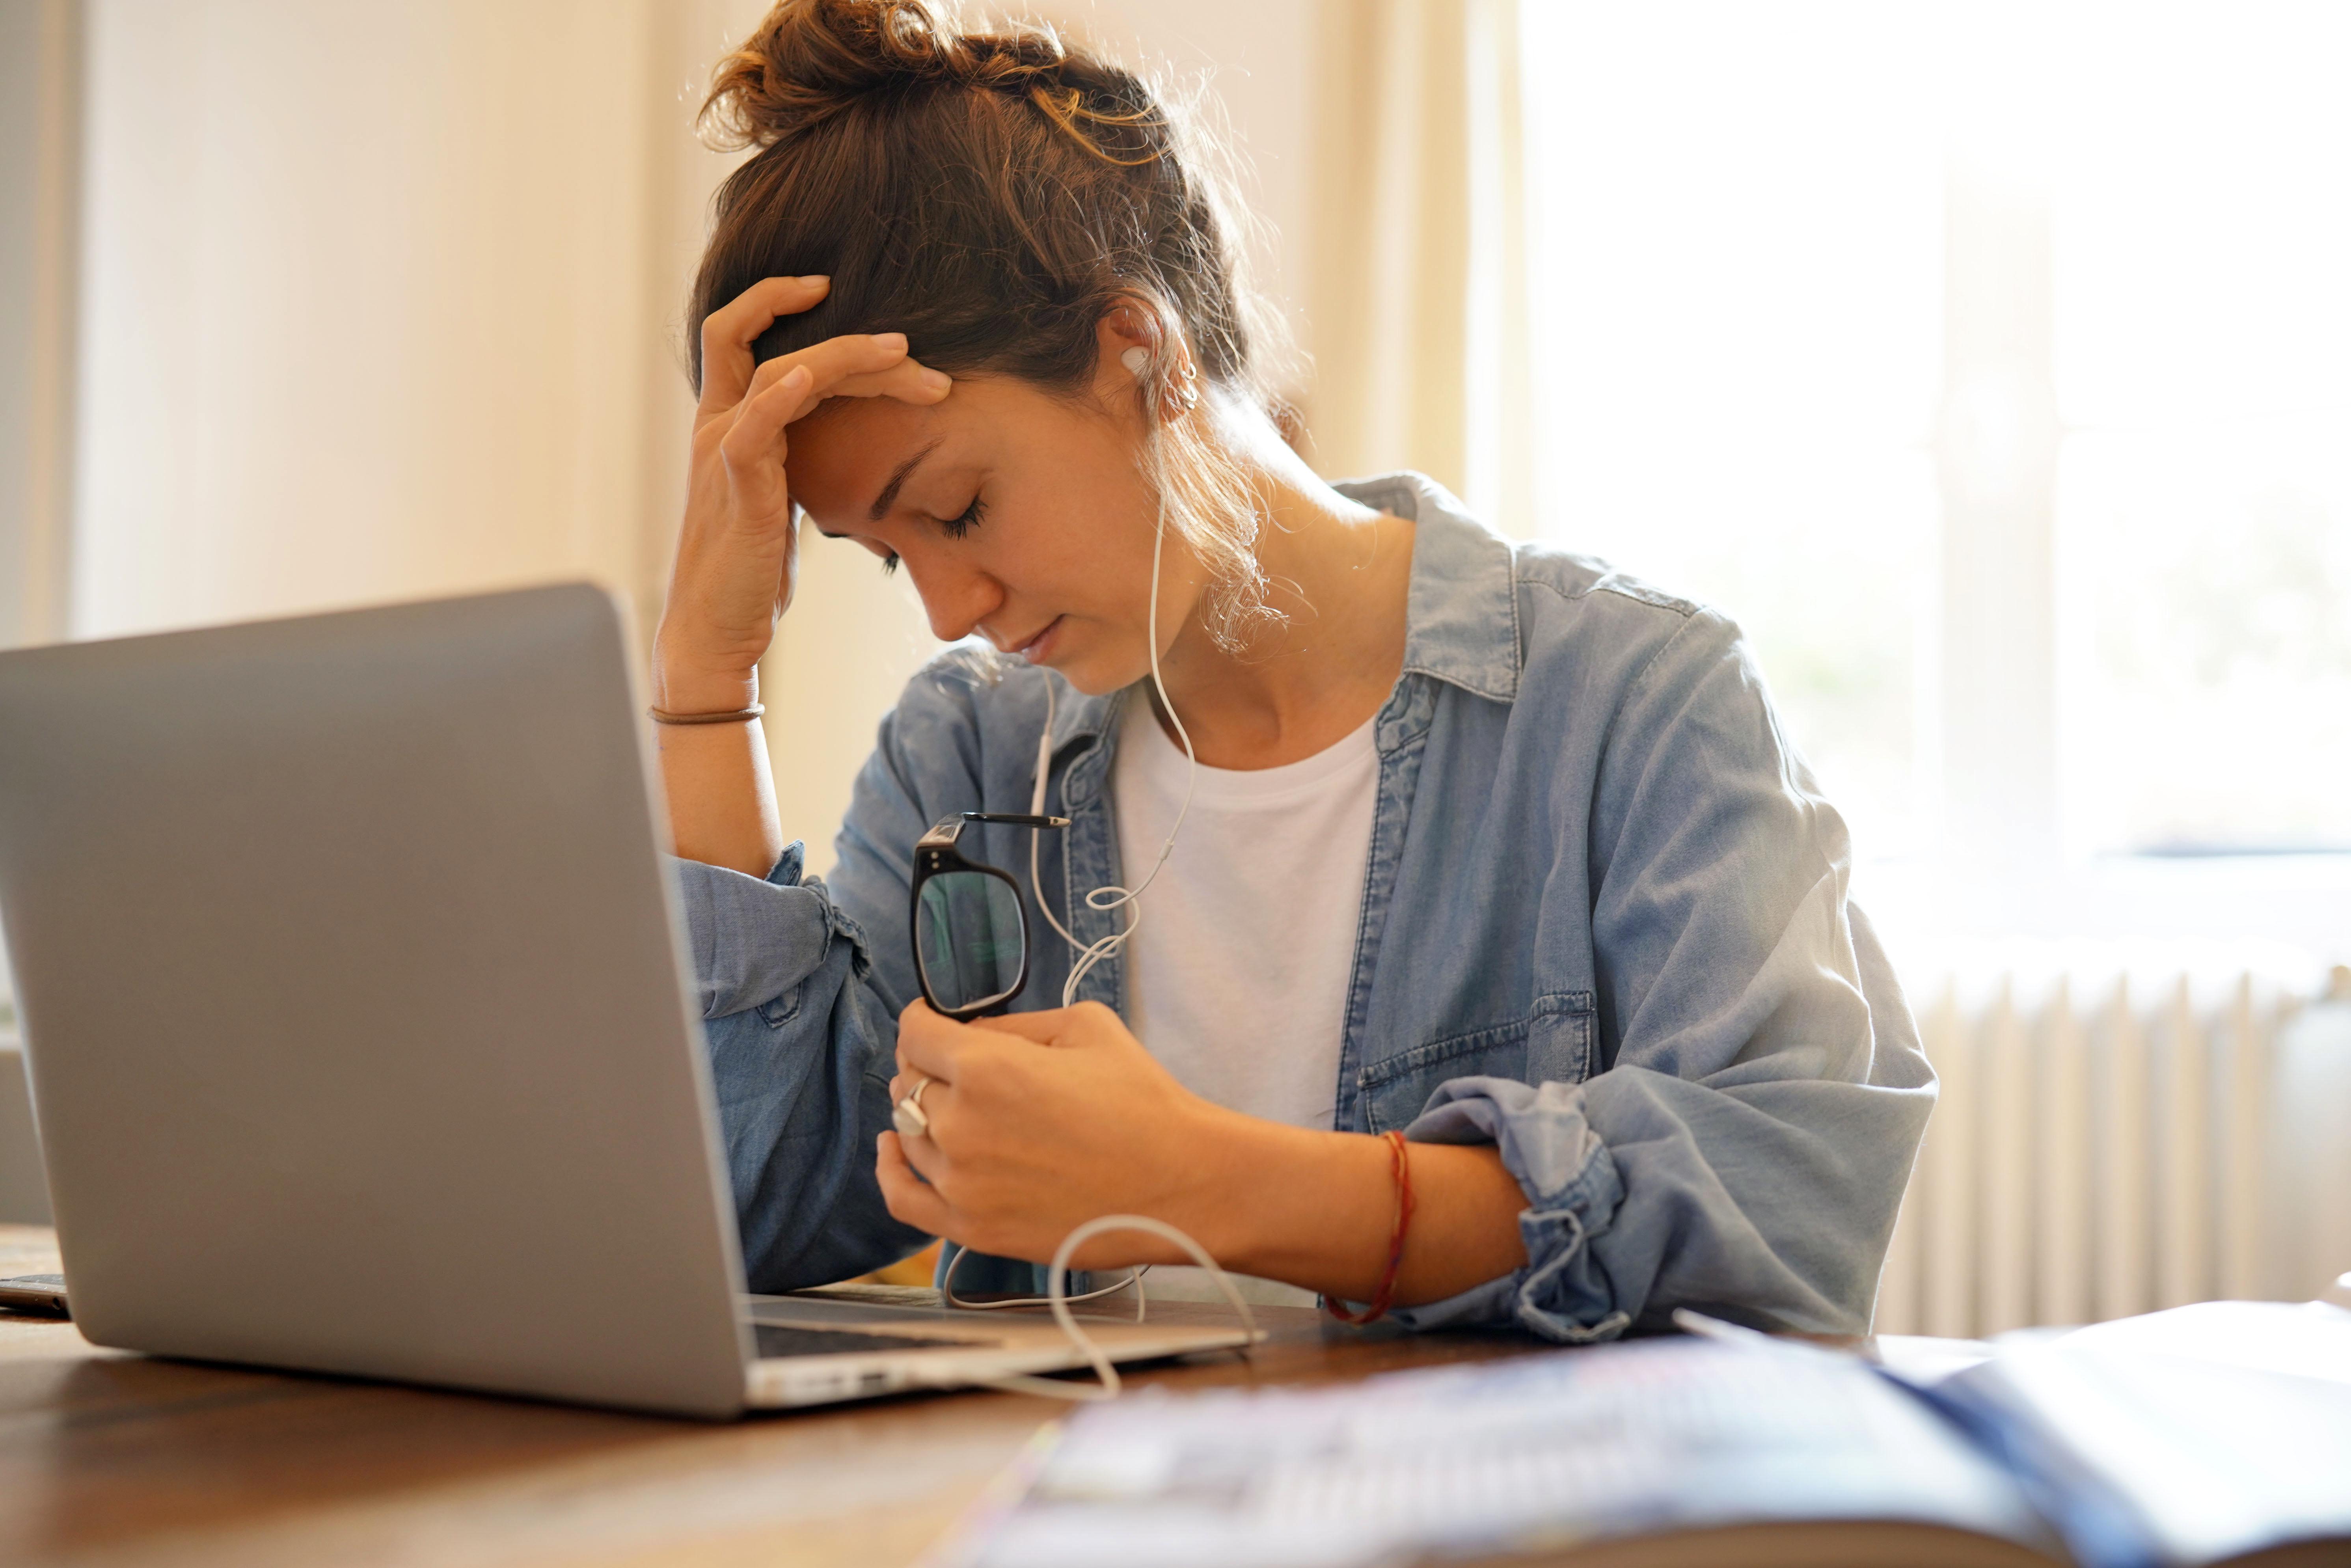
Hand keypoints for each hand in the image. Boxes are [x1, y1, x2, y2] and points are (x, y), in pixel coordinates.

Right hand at [653, 276, 950, 711]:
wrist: (717, 629)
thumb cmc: (753, 572)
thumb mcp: (781, 499)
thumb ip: (797, 459)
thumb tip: (848, 441)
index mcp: (727, 424)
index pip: (736, 334)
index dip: (774, 298)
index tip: (829, 288)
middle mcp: (716, 425)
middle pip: (761, 340)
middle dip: (840, 334)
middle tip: (909, 347)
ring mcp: (721, 452)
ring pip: (778, 374)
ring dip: (846, 359)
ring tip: (904, 356)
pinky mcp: (736, 486)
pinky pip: (754, 425)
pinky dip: (781, 395)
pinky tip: (809, 374)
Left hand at [876, 1001, 1236, 1268]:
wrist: (1181, 1184)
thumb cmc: (1142, 1101)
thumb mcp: (1084, 1026)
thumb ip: (1014, 1024)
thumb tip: (970, 1034)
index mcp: (986, 1067)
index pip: (915, 1032)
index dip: (922, 1020)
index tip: (933, 1021)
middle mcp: (961, 1124)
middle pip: (909, 1081)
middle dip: (930, 1065)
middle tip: (963, 1066)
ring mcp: (961, 1182)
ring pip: (907, 1132)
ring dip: (924, 1113)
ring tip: (958, 1106)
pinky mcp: (971, 1227)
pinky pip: (901, 1196)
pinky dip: (889, 1168)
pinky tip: (894, 1148)